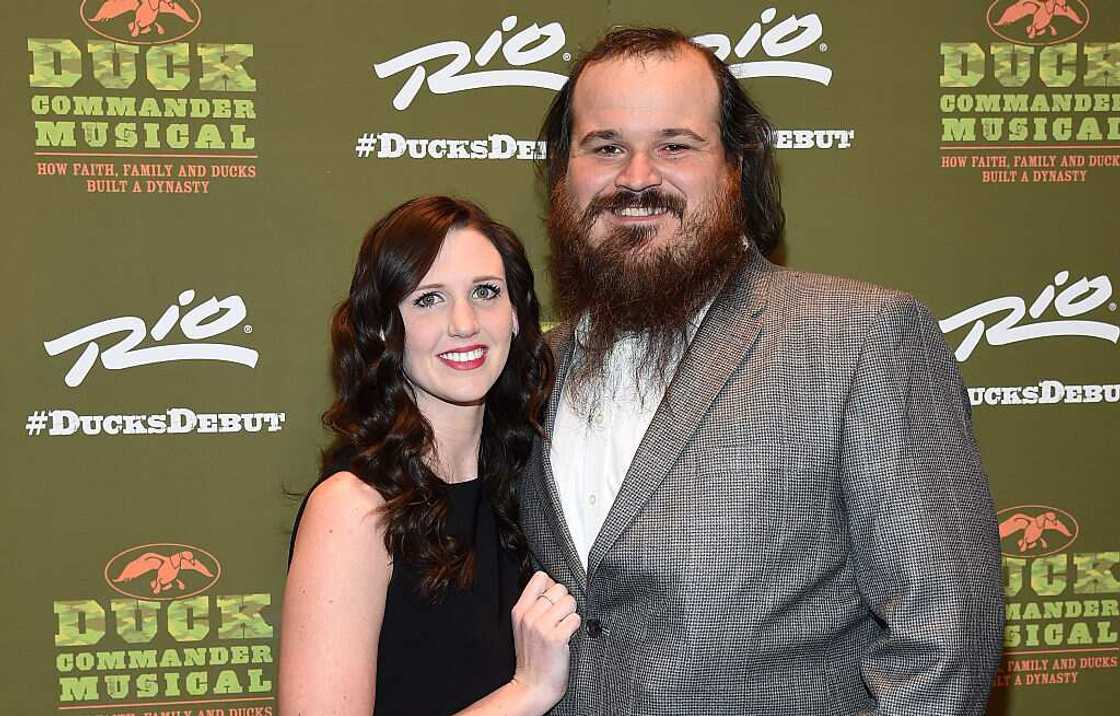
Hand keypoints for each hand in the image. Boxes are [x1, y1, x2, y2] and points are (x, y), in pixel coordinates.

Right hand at [508, 570, 580, 711]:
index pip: (541, 577)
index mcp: (519, 610)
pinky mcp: (556, 638)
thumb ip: (534, 605)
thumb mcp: (523, 626)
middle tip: (560, 619)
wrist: (532, 686)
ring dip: (571, 615)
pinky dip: (575, 628)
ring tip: (563, 629)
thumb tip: (553, 585)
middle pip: (560, 588)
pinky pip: (576, 619)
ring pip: (570, 602)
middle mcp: (529, 616)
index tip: (553, 602)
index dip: (552, 586)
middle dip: (565, 602)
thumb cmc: (532, 656)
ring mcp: (541, 627)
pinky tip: (567, 638)